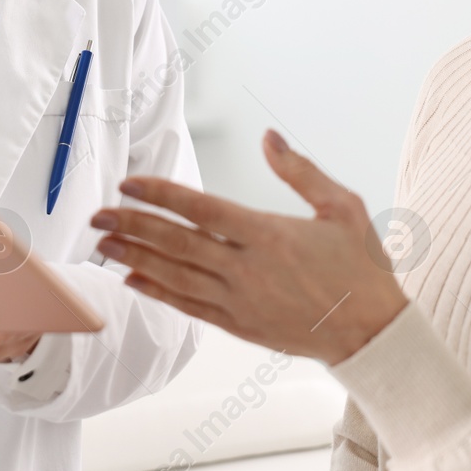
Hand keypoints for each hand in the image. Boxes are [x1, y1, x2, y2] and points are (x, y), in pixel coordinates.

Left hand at [90, 129, 408, 364]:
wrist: (373, 333)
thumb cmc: (362, 267)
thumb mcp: (343, 207)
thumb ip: (301, 172)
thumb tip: (269, 137)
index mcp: (270, 234)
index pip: (202, 210)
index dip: (161, 195)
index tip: (129, 183)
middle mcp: (248, 269)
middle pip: (177, 243)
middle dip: (133, 225)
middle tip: (97, 214)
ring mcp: (240, 300)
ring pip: (176, 276)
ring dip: (136, 258)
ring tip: (104, 244)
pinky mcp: (239, 325)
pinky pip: (189, 306)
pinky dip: (159, 292)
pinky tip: (133, 279)